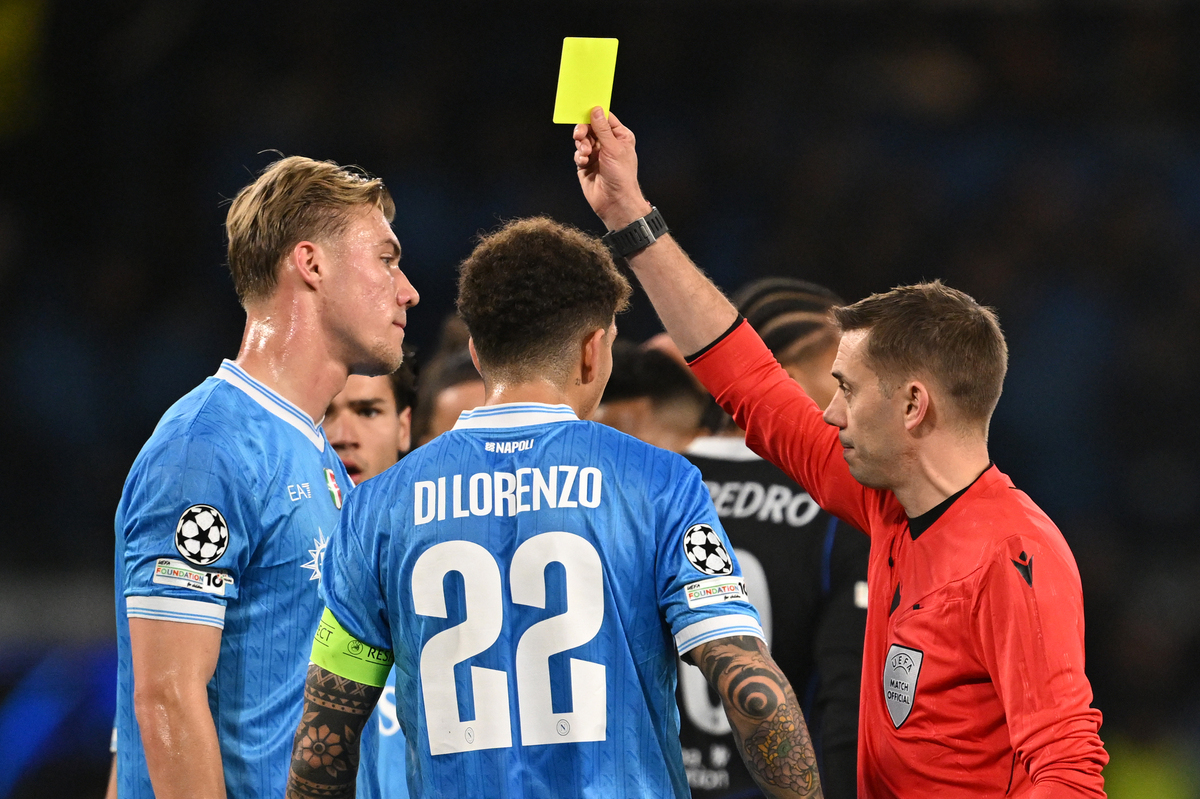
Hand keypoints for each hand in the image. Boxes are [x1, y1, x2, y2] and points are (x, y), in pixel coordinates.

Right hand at [573, 106, 651, 229]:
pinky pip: (578, 154)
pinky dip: (579, 156)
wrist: (615, 201)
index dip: (594, 114)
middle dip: (583, 130)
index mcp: (620, 136)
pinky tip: (584, 162)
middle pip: (590, 127)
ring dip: (581, 145)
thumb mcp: (613, 148)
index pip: (605, 118)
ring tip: (586, 154)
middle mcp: (608, 144)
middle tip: (580, 135)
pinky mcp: (586, 165)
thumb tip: (596, 109)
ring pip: (582, 140)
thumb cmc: (621, 175)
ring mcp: (596, 154)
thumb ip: (602, 129)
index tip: (583, 110)